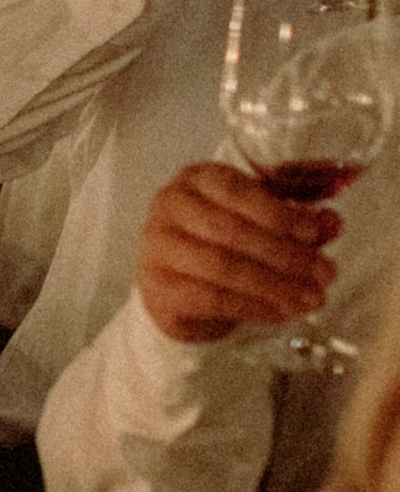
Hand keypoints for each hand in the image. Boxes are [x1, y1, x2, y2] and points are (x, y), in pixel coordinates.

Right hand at [136, 159, 333, 341]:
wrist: (175, 286)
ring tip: (310, 299)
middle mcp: (170, 207)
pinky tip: (281, 313)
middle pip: (231, 230)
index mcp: (197, 179)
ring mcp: (158, 248)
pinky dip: (253, 307)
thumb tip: (332, 222)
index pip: (237, 191)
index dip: (279, 213)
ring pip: (223, 267)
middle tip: (325, 274)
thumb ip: (296, 219)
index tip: (316, 233)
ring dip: (275, 285)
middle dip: (285, 254)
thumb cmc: (221, 241)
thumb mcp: (259, 220)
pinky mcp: (159, 289)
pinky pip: (212, 299)